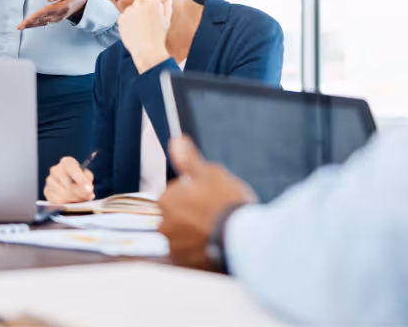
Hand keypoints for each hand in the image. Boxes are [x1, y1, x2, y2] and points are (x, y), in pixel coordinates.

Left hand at [18, 0, 88, 29]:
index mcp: (63, 6)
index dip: (38, 15)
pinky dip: (37, 24)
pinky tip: (30, 25)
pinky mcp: (56, 18)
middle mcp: (60, 14)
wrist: (84, 2)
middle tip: (20, 26)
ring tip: (21, 27)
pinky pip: (45, 22)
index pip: (48, 11)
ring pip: (43, 22)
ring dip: (32, 25)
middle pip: (43, 19)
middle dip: (31, 22)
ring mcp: (58, 18)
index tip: (28, 18)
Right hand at [44, 157, 94, 203]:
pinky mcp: (47, 190)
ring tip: (80, 198)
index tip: (89, 189)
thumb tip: (87, 190)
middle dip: (79, 193)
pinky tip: (71, 200)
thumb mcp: (87, 176)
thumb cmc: (79, 178)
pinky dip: (66, 202)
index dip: (81, 180)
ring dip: (74, 198)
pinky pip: (58, 200)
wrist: (70, 185)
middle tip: (86, 196)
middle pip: (68, 184)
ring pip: (63, 194)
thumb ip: (88, 181)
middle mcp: (56, 169)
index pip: (72, 170)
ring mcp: (50, 180)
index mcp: (67, 162)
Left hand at [118, 0, 172, 72]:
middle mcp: (140, 3)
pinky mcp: (121, 19)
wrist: (147, 50)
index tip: (152, 20)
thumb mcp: (167, 20)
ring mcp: (129, 11)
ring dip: (133, 18)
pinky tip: (133, 32)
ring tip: (139, 30)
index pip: (150, 2)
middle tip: (146, 26)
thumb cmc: (159, 36)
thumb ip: (167, 8)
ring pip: (130, 12)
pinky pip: (123, 19)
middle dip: (141, 13)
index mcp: (152, 1)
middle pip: (139, 5)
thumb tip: (168, 0)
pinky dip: (127, 25)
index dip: (151, 12)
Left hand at [159, 137, 255, 270]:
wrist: (243, 237)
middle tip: (213, 213)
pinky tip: (214, 243)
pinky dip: (199, 250)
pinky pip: (189, 254)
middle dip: (190, 215)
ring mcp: (174, 247)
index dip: (192, 194)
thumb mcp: (210, 172)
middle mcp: (164, 226)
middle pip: (175, 216)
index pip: (174, 195)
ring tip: (216, 229)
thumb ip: (188, 159)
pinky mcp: (186, 264)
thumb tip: (177, 143)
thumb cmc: (227, 204)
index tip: (208, 197)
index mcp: (166, 201)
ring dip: (193, 233)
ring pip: (181, 236)